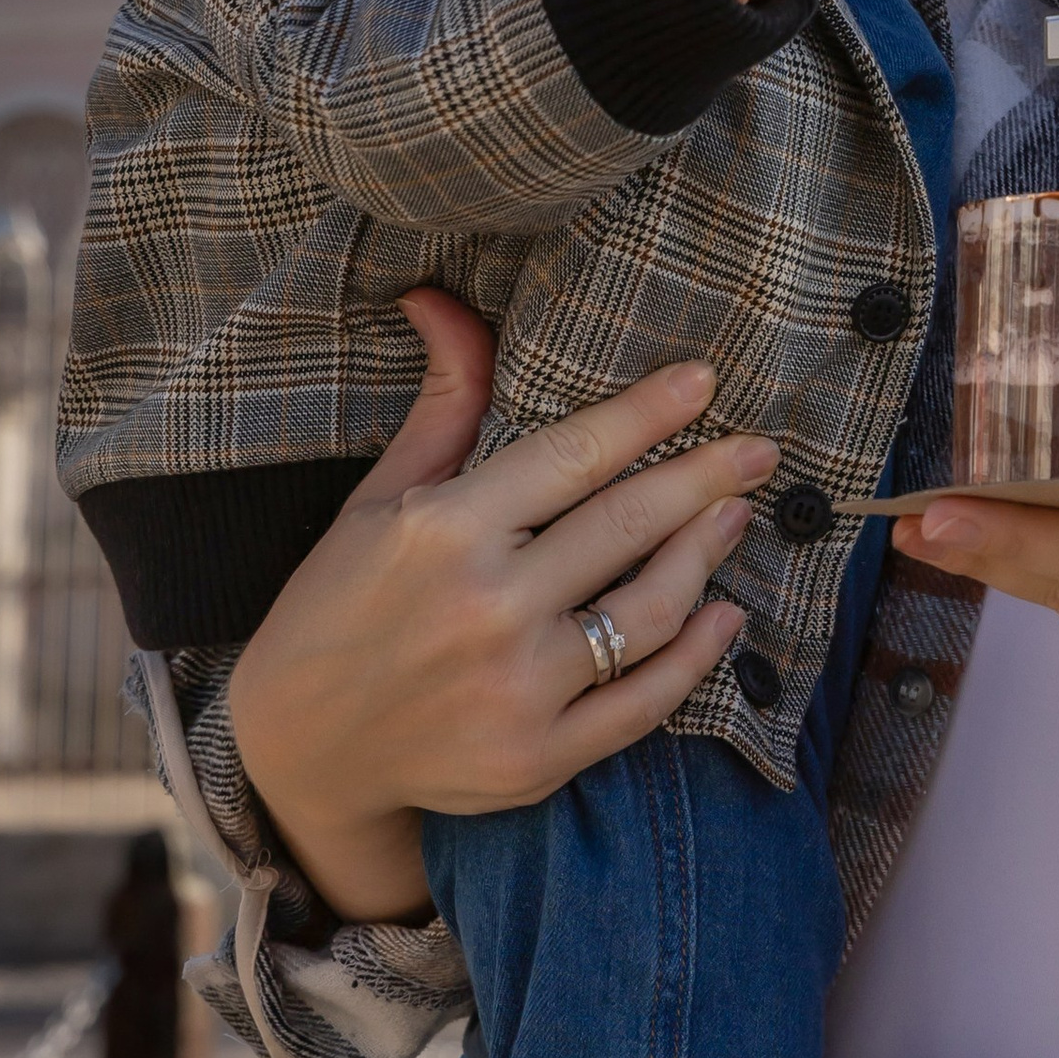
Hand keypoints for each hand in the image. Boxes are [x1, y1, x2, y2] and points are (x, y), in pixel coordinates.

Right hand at [231, 290, 773, 919]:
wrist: (300, 752)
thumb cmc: (338, 605)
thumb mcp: (379, 498)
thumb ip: (443, 404)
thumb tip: (444, 298)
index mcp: (442, 530)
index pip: (574, 454)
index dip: (648, 413)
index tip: (705, 381)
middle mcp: (486, 607)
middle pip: (629, 523)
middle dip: (707, 477)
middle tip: (759, 450)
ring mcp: (516, 690)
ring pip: (650, 609)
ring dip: (706, 555)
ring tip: (736, 515)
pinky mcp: (536, 758)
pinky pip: (645, 701)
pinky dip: (697, 655)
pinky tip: (723, 614)